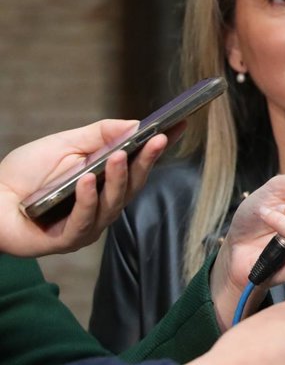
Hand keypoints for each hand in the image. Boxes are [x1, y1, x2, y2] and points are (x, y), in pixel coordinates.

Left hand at [0, 119, 174, 256]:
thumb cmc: (26, 173)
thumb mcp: (67, 143)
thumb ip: (100, 134)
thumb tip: (135, 124)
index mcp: (106, 183)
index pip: (139, 165)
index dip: (159, 148)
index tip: (178, 127)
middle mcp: (102, 206)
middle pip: (133, 185)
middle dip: (146, 161)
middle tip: (157, 139)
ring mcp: (87, 225)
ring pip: (113, 204)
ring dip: (117, 179)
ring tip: (118, 156)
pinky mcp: (65, 240)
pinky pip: (83, 221)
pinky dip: (87, 200)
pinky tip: (87, 181)